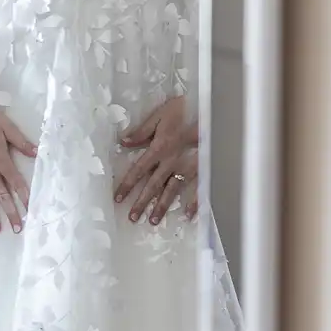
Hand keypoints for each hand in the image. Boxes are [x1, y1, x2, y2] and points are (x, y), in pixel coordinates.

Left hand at [115, 96, 198, 225]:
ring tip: (153, 221)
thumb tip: (123, 142)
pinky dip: (193, 204)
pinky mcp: (202, 169)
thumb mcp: (160, 115)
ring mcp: (187, 167)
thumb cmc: (185, 109)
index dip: (127, 185)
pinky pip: (197, 190)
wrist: (212, 111)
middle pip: (152, 186)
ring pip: (171, 191)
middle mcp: (170, 162)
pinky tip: (187, 216)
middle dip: (141, 203)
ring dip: (161, 207)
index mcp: (158, 149)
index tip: (117, 198)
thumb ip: (142, 131)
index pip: (138, 170)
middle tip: (132, 218)